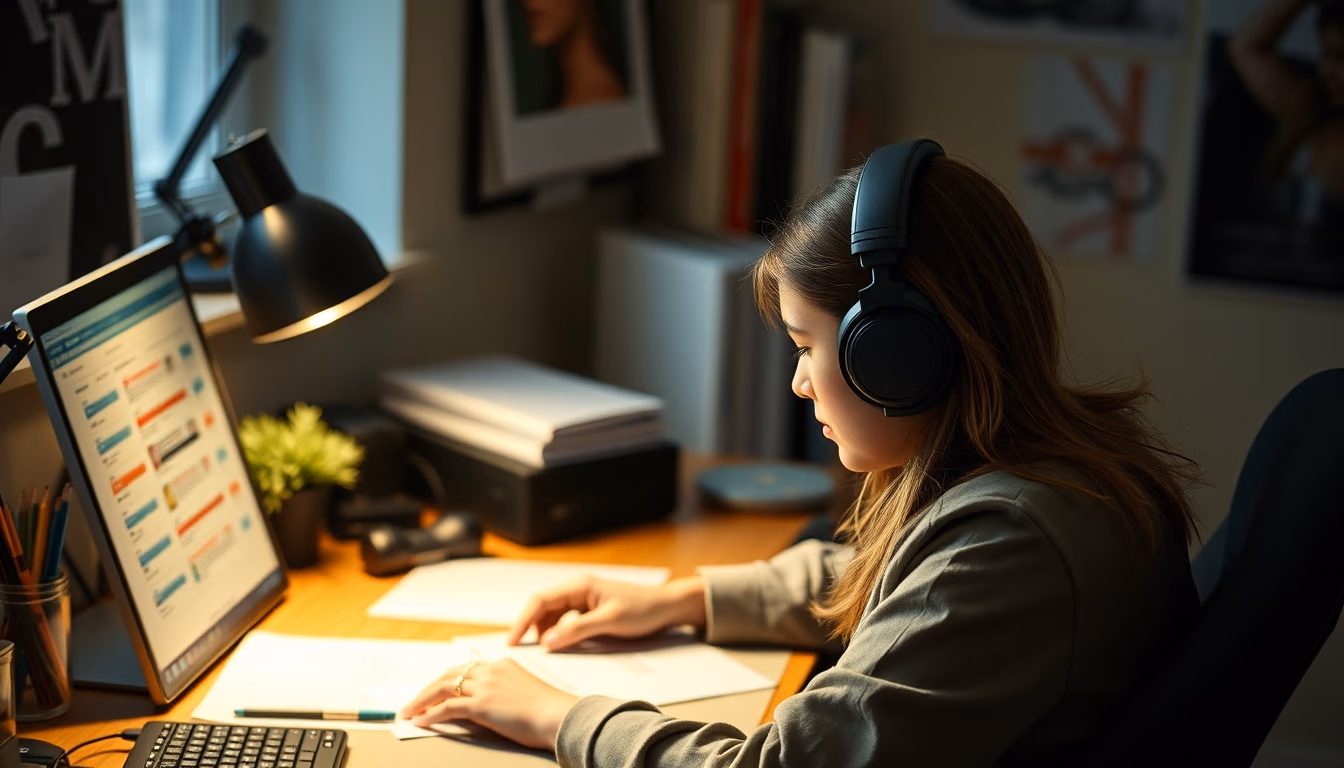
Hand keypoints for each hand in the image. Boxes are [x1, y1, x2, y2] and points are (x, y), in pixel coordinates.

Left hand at [400, 659, 579, 750]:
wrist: (560, 716)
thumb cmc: (549, 710)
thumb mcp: (524, 692)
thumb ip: (504, 691)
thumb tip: (486, 706)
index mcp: (502, 665)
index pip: (466, 669)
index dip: (446, 680)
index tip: (434, 690)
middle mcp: (491, 670)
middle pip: (449, 675)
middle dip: (428, 689)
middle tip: (414, 701)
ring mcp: (486, 686)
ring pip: (443, 688)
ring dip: (422, 700)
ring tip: (409, 711)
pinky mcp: (482, 704)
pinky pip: (448, 708)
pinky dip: (431, 714)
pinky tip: (421, 721)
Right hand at [508, 575, 706, 650]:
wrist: (666, 607)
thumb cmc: (642, 609)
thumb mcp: (609, 622)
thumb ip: (577, 631)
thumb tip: (547, 641)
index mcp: (579, 585)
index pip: (540, 600)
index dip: (523, 621)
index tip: (512, 641)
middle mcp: (578, 588)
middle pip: (543, 606)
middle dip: (529, 626)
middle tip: (518, 649)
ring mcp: (584, 598)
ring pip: (553, 613)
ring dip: (544, 629)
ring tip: (539, 649)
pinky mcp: (590, 608)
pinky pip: (566, 619)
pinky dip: (558, 631)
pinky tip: (558, 643)